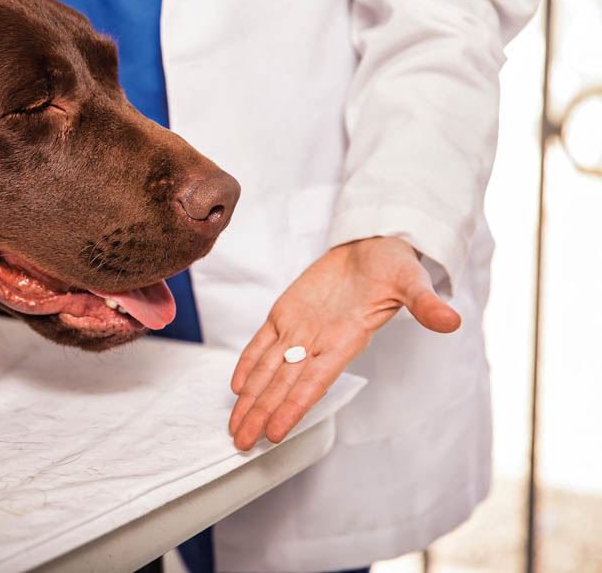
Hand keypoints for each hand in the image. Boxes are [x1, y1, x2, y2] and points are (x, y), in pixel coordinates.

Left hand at [228, 236, 460, 449]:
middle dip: (261, 413)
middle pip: (284, 385)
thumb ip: (425, 303)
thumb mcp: (412, 280)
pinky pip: (263, 343)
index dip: (292, 408)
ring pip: (269, 370)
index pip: (313, 383)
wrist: (373, 246)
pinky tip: (237, 385)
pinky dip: (249, 362)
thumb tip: (451, 320)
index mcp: (345, 340)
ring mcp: (300, 329)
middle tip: (241, 442)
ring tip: (236, 426)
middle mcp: (319, 342)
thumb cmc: (393, 265)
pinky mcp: (286, 313)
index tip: (274, 433)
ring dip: (251, 398)